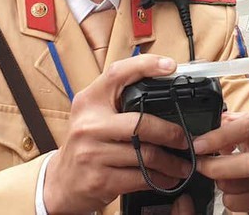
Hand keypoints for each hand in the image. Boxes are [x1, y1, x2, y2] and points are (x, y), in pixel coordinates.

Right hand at [43, 55, 191, 212]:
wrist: (61, 182)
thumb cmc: (86, 144)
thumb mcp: (94, 115)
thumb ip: (119, 102)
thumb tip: (163, 91)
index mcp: (89, 101)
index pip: (117, 74)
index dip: (146, 66)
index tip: (170, 66)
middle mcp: (88, 124)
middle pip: (142, 123)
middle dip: (171, 133)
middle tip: (186, 140)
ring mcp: (92, 153)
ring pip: (145, 154)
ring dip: (171, 162)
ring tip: (183, 164)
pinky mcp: (99, 179)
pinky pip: (140, 178)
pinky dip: (160, 179)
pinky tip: (168, 179)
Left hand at [193, 111, 248, 212]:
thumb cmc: (245, 135)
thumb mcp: (234, 121)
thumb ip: (217, 125)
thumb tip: (194, 137)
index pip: (244, 129)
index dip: (218, 139)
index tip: (197, 146)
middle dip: (217, 168)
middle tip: (199, 166)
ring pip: (242, 187)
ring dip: (221, 183)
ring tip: (216, 174)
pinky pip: (243, 203)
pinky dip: (229, 198)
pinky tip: (227, 187)